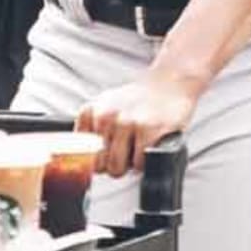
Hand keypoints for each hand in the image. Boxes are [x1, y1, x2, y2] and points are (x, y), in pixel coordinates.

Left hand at [74, 74, 196, 176]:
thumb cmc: (138, 100)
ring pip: (117, 168)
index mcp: (90, 111)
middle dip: (113, 165)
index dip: (96, 160)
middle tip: (126, 152)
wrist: (170, 83)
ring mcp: (126, 123)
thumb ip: (91, 129)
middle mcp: (105, 116)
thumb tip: (81, 161)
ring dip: (129, 165)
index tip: (106, 155)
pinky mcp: (148, 130)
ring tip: (138, 149)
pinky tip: (149, 146)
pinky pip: (139, 165)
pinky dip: (145, 162)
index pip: (80, 153)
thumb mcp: (106, 107)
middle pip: (98, 165)